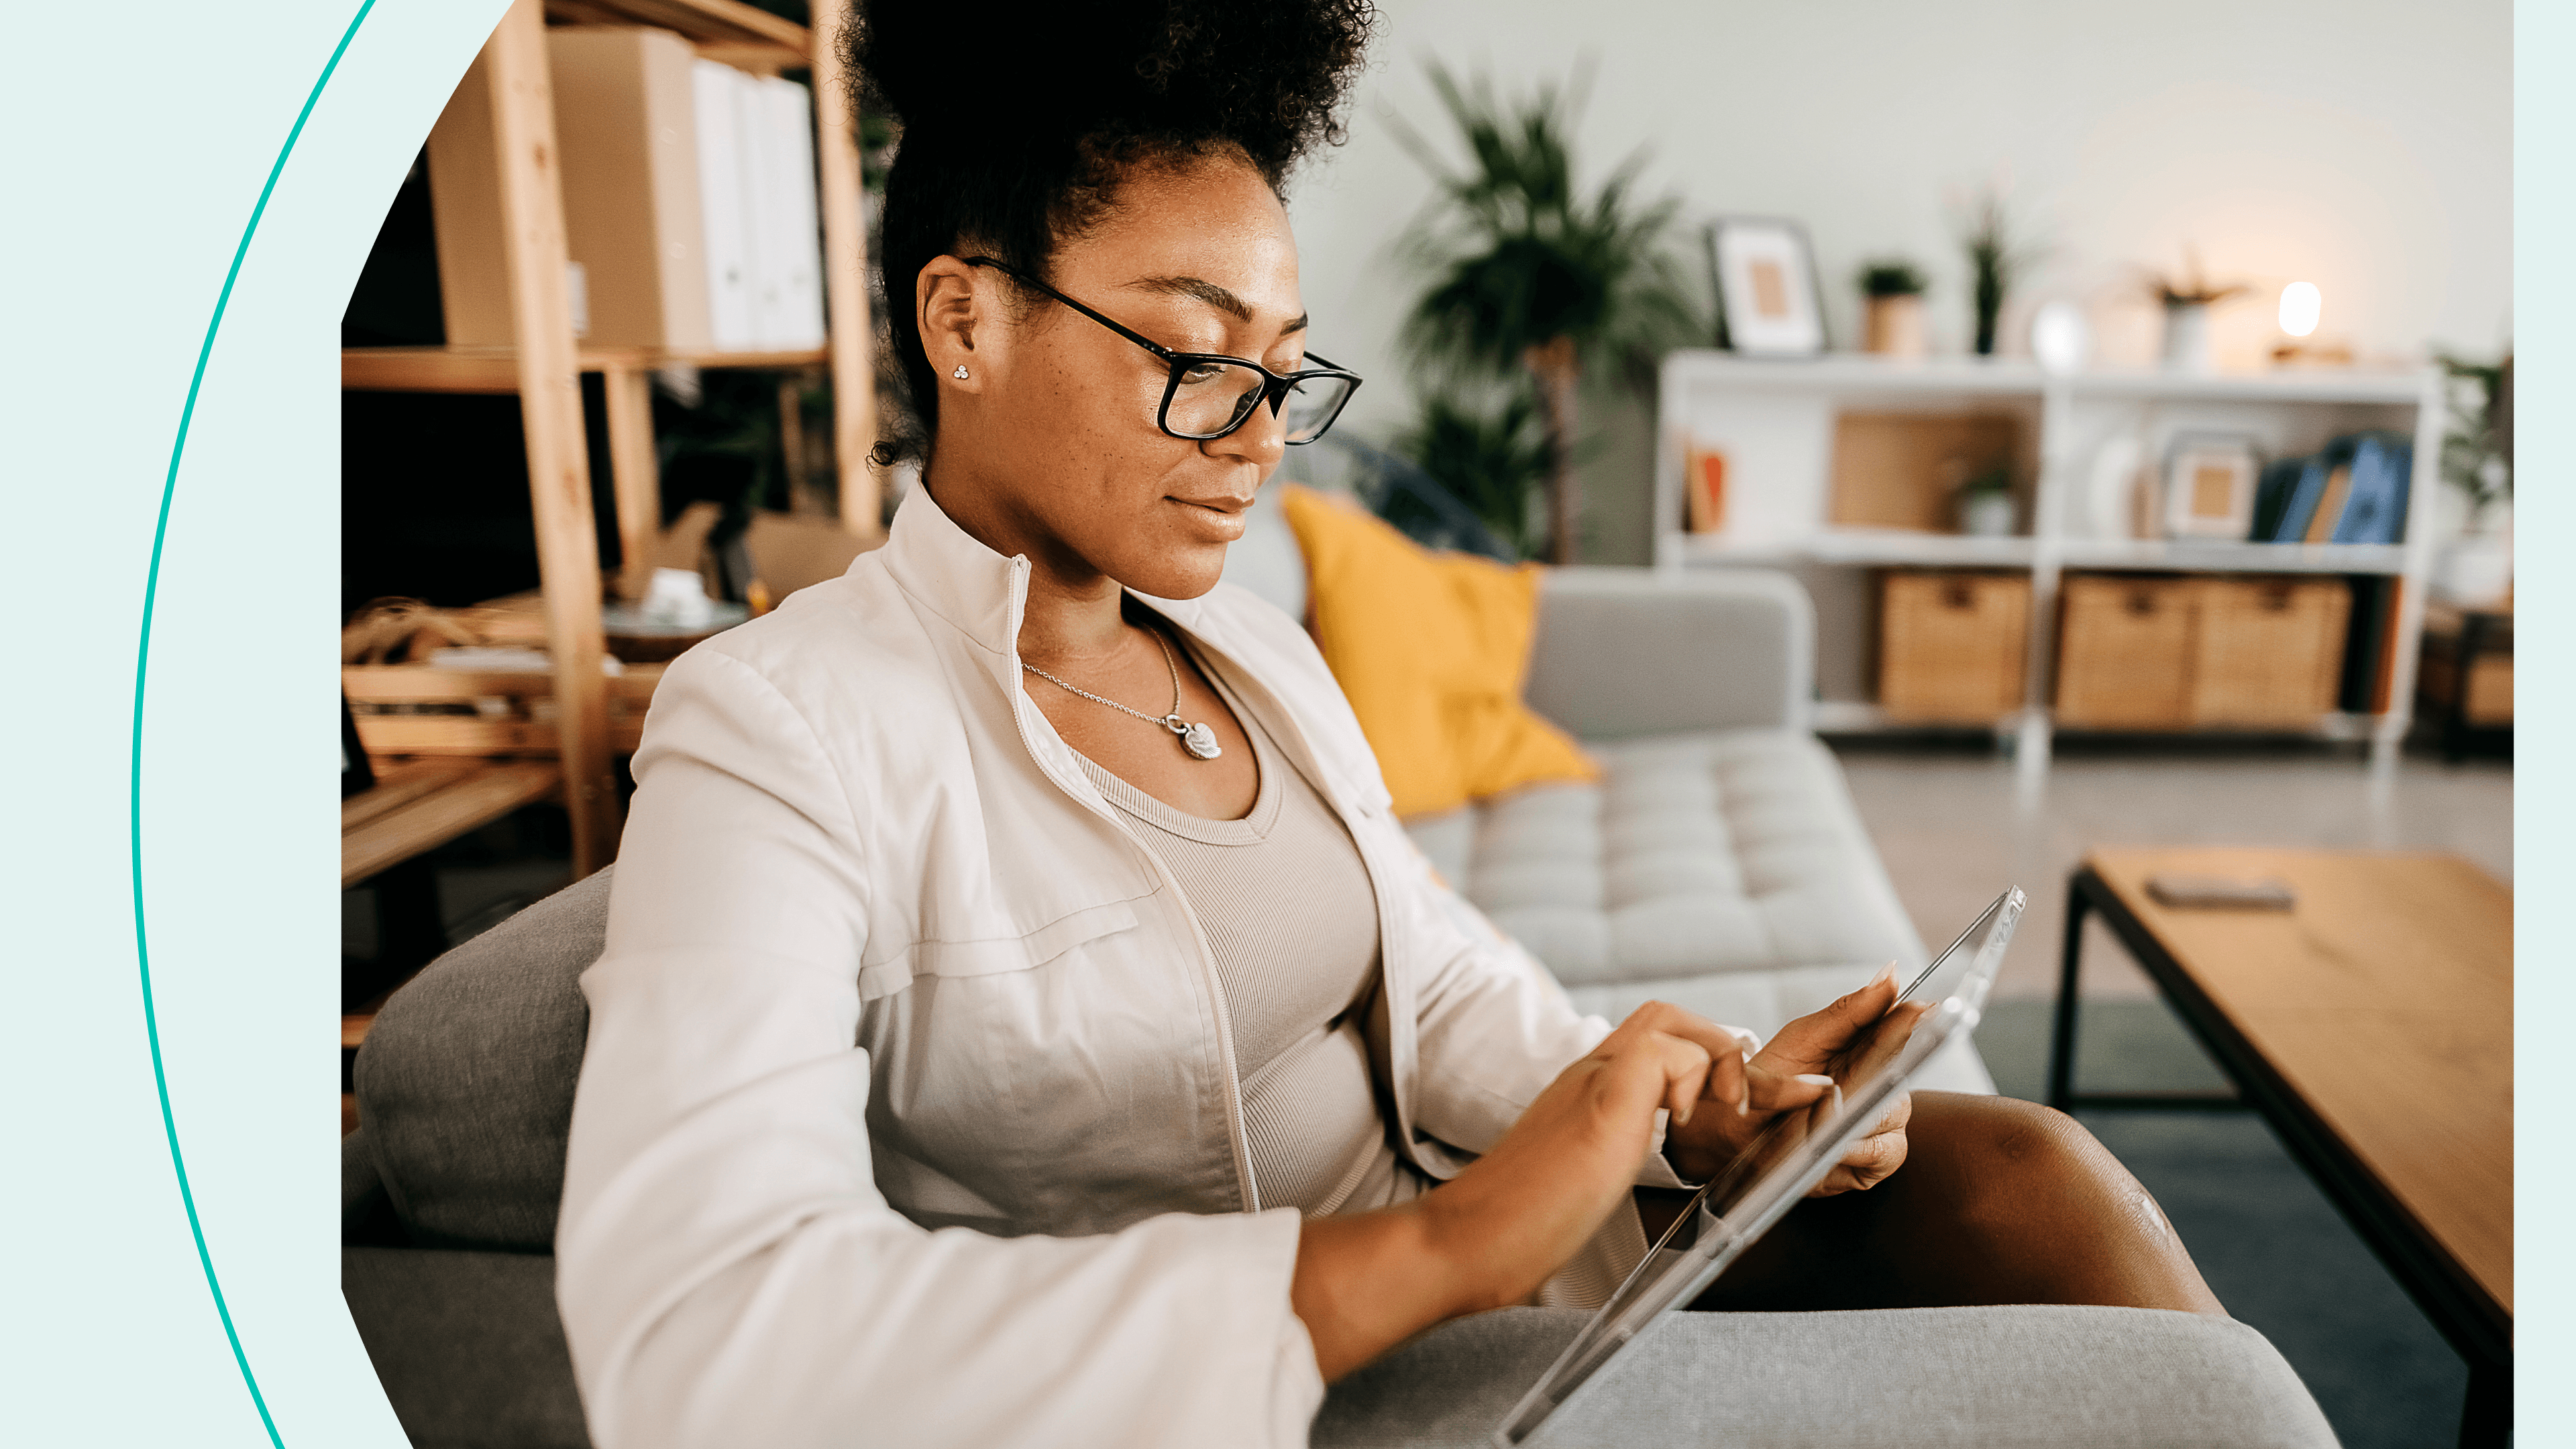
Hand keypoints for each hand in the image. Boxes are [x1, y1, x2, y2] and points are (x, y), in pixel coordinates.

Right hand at [1290, 1000, 1825, 1378]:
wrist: (1467, 1241)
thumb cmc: (1518, 1226)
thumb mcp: (1581, 1181)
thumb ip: (1607, 1161)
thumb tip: (1636, 1178)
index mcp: (1589, 1095)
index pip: (1656, 1048)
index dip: (1707, 1066)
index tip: (1748, 1105)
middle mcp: (1589, 1075)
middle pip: (1667, 1019)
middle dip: (1724, 1051)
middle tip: (1761, 1101)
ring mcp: (1594, 1080)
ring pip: (1673, 1025)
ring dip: (1722, 1062)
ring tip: (1738, 1109)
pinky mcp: (1604, 1099)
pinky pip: (1669, 1055)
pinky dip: (1697, 1081)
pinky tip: (1690, 1126)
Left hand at [1663, 964, 1931, 1193]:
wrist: (1740, 1129)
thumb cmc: (1772, 1079)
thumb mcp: (1803, 1038)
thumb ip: (1849, 1011)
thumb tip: (1890, 974)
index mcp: (1868, 1046)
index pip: (1902, 1027)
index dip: (1910, 1020)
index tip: (1918, 1010)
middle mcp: (1884, 1083)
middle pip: (1904, 1074)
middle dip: (1874, 1079)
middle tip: (1838, 1086)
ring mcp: (1882, 1121)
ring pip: (1894, 1113)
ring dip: (1856, 1117)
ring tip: (1819, 1118)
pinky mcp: (1876, 1158)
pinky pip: (1884, 1151)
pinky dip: (1857, 1149)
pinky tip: (1834, 1145)